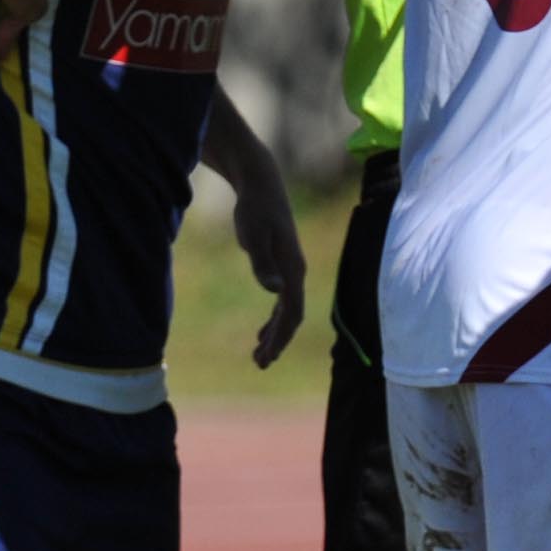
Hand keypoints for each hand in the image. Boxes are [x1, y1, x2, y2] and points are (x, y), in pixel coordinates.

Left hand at [225, 153, 309, 369]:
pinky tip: (262, 331)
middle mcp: (296, 273)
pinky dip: (274, 320)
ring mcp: (291, 270)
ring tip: (260, 355)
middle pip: (292, 316)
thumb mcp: (253, 236)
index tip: (266, 357)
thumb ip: (263, 264)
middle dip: (278, 342)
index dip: (281, 337)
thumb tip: (275, 292)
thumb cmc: (254, 210)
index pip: (292, 312)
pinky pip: (283, 301)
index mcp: (293, 270)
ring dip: (275, 334)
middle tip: (260, 364)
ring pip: (288, 311)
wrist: (262, 186)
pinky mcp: (282, 265)